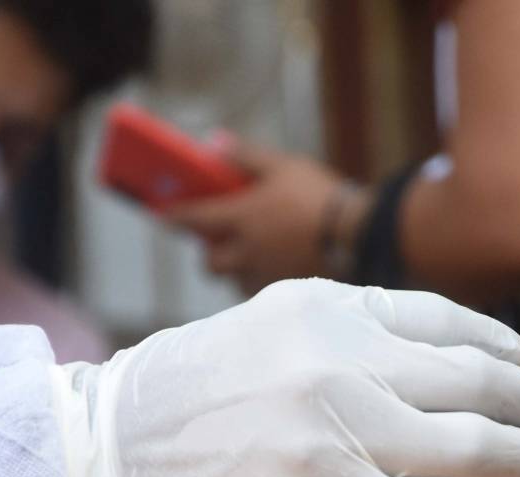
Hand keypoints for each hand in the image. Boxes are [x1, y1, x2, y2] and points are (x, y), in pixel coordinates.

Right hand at [51, 278, 519, 476]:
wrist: (103, 461)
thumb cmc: (181, 403)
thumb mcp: (265, 330)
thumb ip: (348, 338)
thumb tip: (446, 367)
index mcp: (323, 307)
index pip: (444, 321)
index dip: (499, 347)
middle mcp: (340, 361)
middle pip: (476, 381)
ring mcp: (341, 434)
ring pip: (474, 445)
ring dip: (517, 457)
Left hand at [164, 137, 361, 291]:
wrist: (356, 233)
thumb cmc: (319, 195)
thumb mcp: (282, 165)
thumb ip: (245, 156)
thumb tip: (214, 143)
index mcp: (242, 217)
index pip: (194, 219)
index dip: (174, 217)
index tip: (162, 216)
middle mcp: (247, 251)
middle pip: (210, 262)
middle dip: (208, 253)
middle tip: (216, 240)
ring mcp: (264, 274)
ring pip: (234, 279)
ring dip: (233, 268)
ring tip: (248, 255)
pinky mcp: (284, 290)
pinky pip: (258, 290)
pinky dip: (257, 280)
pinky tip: (271, 269)